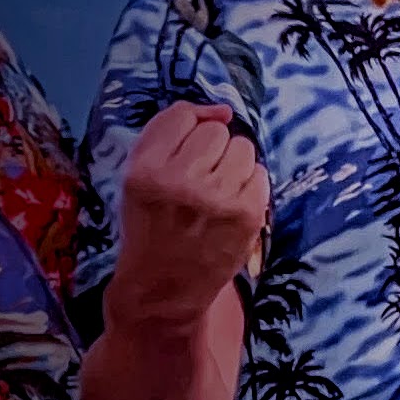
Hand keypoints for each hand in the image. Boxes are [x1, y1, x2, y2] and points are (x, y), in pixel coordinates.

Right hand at [109, 103, 267, 325]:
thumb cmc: (151, 226)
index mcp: (144, 170)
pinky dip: (250, 185)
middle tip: (198, 181)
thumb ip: (169, 136)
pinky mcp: (247, 214)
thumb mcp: (138, 178)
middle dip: (210, 150)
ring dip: (233, 165)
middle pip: (216, 132)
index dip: (187, 130)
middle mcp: (180, 182)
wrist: (163, 289)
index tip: (183, 152)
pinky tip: (230, 205)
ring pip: (243, 148)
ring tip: (215, 193)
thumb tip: (223, 111)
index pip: (181, 116)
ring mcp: (217, 199)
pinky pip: (261, 173)